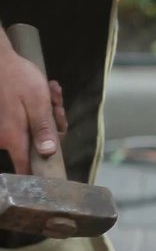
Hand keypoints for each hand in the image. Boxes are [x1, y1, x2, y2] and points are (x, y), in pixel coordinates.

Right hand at [0, 30, 65, 173]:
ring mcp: (5, 130)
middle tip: (56, 102)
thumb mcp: (37, 102)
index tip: (54, 165)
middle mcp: (5, 138)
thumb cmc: (17, 78)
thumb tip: (48, 153)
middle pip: (38, 144)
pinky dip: (39, 106)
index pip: (25, 169)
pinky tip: (47, 88)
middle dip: (53, 124)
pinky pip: (28, 120)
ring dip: (48, 111)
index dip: (41, 172)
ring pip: (35, 129)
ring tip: (51, 89)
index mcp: (13, 138)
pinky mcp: (6, 121)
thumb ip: (43, 128)